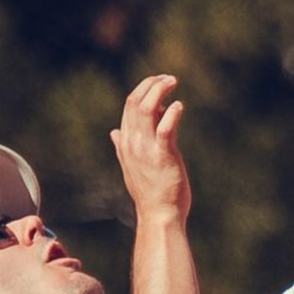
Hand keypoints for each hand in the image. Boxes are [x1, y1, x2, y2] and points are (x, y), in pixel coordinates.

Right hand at [110, 74, 190, 222]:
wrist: (159, 215)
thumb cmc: (150, 192)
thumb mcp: (131, 166)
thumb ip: (123, 146)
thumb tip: (115, 131)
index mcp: (126, 142)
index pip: (129, 105)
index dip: (144, 90)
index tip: (161, 84)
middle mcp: (132, 142)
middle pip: (135, 102)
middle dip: (152, 84)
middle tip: (170, 78)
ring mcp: (146, 149)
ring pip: (146, 109)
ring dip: (160, 91)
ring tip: (173, 82)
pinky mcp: (163, 156)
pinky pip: (166, 128)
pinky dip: (172, 113)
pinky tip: (179, 106)